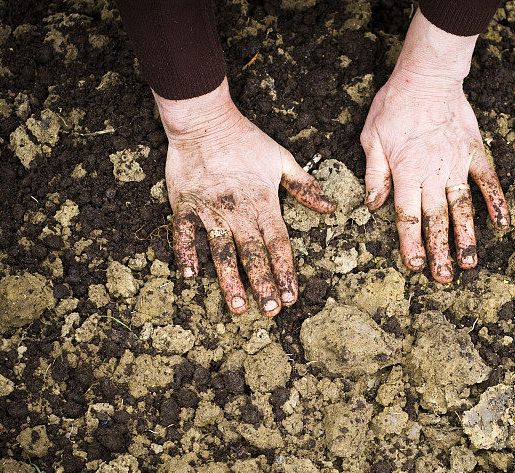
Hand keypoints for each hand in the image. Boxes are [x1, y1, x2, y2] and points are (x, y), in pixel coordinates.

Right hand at [155, 80, 334, 315]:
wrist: (204, 120)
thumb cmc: (245, 140)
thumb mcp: (282, 159)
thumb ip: (305, 187)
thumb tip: (330, 208)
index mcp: (263, 202)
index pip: (278, 244)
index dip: (285, 271)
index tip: (291, 297)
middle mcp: (238, 210)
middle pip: (253, 253)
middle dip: (263, 284)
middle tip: (269, 311)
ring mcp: (209, 209)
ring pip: (221, 250)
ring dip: (229, 279)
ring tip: (238, 305)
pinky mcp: (184, 204)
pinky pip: (183, 233)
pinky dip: (185, 252)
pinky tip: (191, 275)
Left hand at [361, 9, 508, 282]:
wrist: (428, 76)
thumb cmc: (394, 106)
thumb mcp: (371, 138)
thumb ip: (375, 174)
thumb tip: (373, 206)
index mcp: (405, 173)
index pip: (407, 217)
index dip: (411, 244)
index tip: (416, 266)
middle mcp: (432, 173)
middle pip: (436, 220)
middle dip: (439, 251)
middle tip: (444, 278)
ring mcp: (456, 164)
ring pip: (462, 208)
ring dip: (466, 237)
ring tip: (469, 263)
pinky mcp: (474, 153)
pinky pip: (488, 181)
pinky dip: (496, 202)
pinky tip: (502, 225)